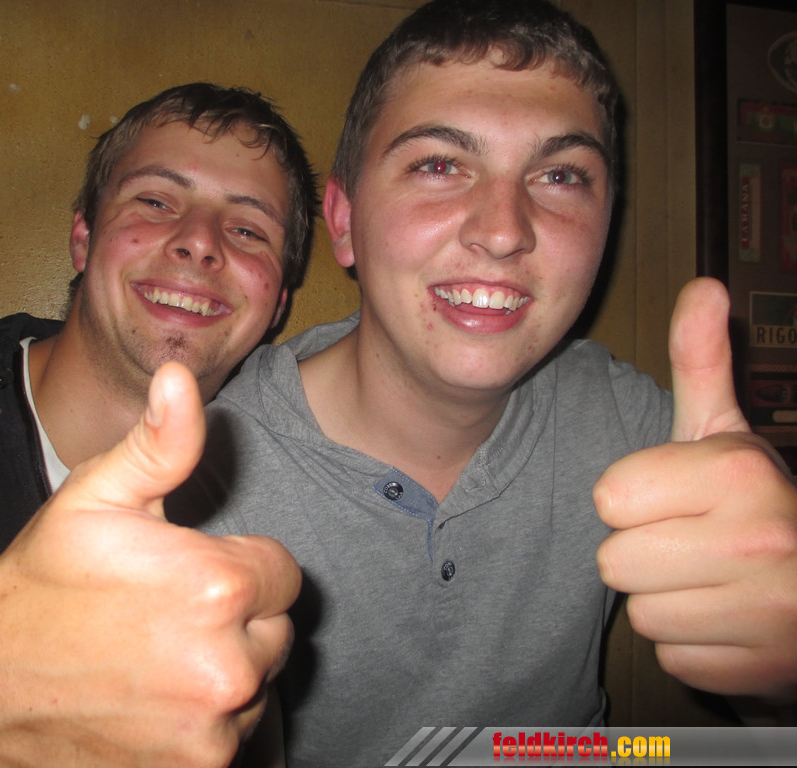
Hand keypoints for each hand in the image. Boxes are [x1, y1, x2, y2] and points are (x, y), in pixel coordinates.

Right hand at [0, 362, 300, 766]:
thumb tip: (184, 377)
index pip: (284, 572)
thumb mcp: (94, 500)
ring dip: (221, 672)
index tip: (191, 572)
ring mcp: (212, 731)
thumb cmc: (37, 588)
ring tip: (152, 658)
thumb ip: (160, 443)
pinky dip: (202, 722)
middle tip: (166, 614)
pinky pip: (230, 737)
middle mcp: (227, 665)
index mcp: (216, 585)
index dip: (238, 567)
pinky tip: (149, 702)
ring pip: (255, 686)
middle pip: (274, 630)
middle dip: (235, 619)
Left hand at [596, 278, 796, 699]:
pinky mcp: (762, 670)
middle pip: (614, 562)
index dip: (630, 497)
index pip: (609, 497)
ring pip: (640, 613)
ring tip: (707, 578)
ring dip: (664, 598)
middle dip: (641, 550)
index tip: (670, 495)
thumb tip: (702, 286)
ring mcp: (768, 615)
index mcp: (739, 474)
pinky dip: (692, 642)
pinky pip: (671, 656)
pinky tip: (724, 618)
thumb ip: (701, 361)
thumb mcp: (724, 430)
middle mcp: (760, 543)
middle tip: (687, 540)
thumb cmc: (750, 501)